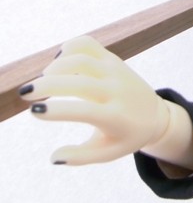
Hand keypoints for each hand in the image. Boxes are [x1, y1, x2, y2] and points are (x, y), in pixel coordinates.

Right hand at [19, 36, 168, 164]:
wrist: (155, 114)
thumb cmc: (126, 136)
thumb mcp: (108, 153)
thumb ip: (81, 157)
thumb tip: (54, 157)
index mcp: (115, 116)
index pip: (85, 111)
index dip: (58, 110)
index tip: (35, 111)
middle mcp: (116, 90)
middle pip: (80, 82)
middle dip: (48, 85)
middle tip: (25, 93)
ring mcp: (115, 71)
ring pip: (83, 59)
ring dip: (57, 67)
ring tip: (43, 80)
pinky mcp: (113, 59)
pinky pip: (89, 44)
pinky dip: (70, 47)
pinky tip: (58, 61)